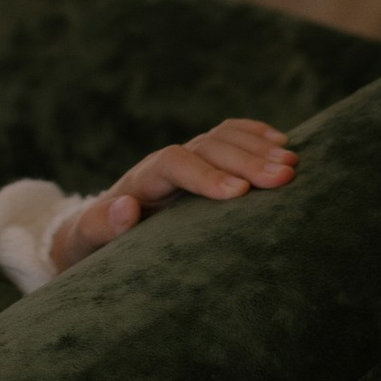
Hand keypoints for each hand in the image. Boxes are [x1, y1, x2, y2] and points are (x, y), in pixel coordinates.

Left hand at [49, 118, 296, 270]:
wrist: (91, 232)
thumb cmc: (91, 244)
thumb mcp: (87, 241)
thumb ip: (102, 225)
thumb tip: (127, 207)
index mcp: (140, 181)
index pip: (174, 163)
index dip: (207, 175)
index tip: (239, 192)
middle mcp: (164, 163)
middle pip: (207, 146)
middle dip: (247, 159)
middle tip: (284, 176)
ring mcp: (185, 159)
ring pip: (223, 138)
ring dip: (258, 147)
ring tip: (293, 164)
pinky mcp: (201, 163)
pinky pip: (229, 136)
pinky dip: (255, 135)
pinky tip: (283, 143)